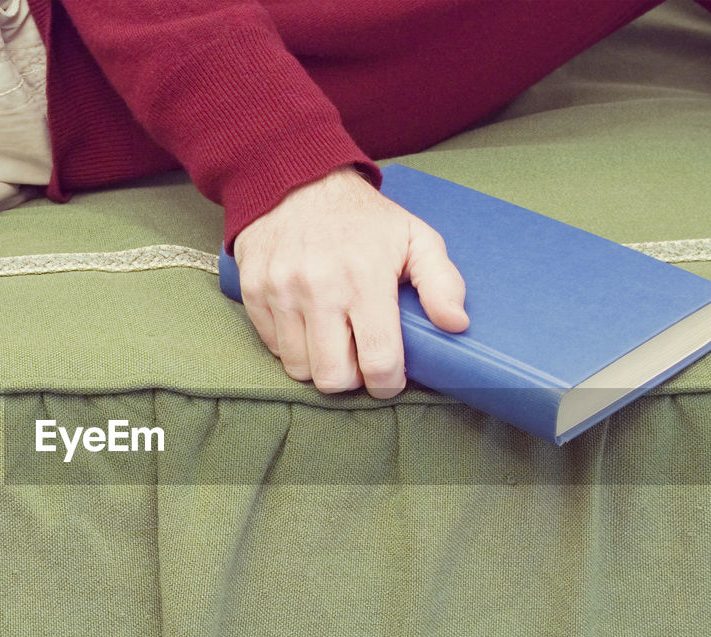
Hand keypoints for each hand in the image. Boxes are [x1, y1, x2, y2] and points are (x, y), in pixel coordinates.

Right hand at [232, 166, 468, 397]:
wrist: (296, 178)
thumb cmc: (362, 216)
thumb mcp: (415, 236)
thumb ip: (442, 282)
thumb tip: (456, 325)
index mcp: (366, 278)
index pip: (377, 361)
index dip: (387, 383)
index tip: (390, 378)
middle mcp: (320, 288)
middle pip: (333, 377)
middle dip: (352, 380)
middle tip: (359, 361)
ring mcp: (282, 291)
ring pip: (299, 369)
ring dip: (320, 365)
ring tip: (333, 344)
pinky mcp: (254, 292)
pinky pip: (273, 347)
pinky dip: (292, 346)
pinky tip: (308, 325)